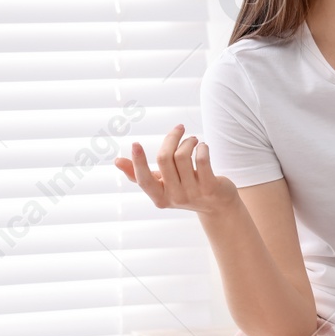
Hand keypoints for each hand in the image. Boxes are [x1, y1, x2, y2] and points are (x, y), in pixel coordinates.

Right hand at [114, 125, 238, 214]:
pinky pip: (202, 161)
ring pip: (182, 156)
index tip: (136, 144)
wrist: (217, 206)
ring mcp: (192, 194)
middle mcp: (174, 197)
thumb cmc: (185, 190)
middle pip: (164, 159)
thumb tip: (117, 161)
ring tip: (193, 140)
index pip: (143, 179)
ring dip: (188, 141)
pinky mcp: (210, 188)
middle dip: (171, 138)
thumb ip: (139, 175)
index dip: (138, 162)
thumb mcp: (162, 185)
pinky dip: (202, 148)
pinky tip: (203, 147)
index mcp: (159, 197)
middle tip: (179, 129)